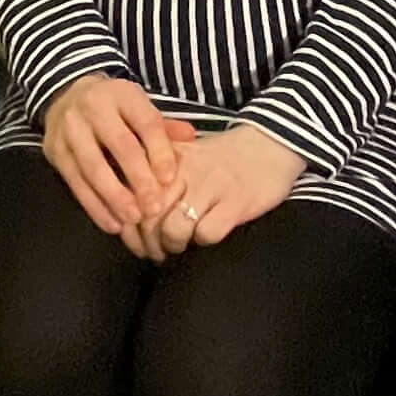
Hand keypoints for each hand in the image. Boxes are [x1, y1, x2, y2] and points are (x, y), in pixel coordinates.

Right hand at [43, 74, 193, 241]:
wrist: (65, 95)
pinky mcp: (54, 151)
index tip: (169, 179)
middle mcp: (93, 108)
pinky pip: (75, 182)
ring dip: (115, 196)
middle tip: (154, 207)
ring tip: (134, 218)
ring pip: (93, 167)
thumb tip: (191, 136)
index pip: (146, 122)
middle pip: (120, 145)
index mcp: (122, 94)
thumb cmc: (113, 108)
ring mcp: (70, 129)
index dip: (159, 151)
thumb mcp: (137, 106)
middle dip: (138, 178)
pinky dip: (94, 205)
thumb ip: (163, 125)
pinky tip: (112, 223)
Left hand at [138, 118, 303, 259]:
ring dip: (173, 245)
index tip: (136, 241)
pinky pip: (207, 233)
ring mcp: (211, 185)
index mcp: (167, 158)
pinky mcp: (236, 202)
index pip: (131, 197)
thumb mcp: (182, 157)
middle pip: (148, 217)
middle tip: (156, 252)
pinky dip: (203, 241)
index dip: (128, 227)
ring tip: (179, 246)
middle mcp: (185, 169)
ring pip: (174, 229)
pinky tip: (206, 235)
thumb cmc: (219, 159)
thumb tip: (125, 214)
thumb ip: (153, 177)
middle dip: (148, 244)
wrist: (270, 144)